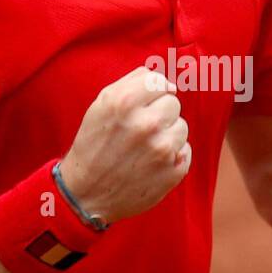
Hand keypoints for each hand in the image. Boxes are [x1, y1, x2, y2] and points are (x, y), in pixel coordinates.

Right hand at [59, 66, 191, 224]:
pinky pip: (185, 151)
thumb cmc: (93, 146)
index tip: (144, 104)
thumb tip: (162, 78)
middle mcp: (145, 124)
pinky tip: (152, 164)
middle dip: (159, 113)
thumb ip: (131, 83)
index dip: (152, 93)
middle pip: (174, 103)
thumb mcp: (101, 106)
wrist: (85, 194)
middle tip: (140, 130)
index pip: (159, 81)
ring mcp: (162, 150)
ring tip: (145, 148)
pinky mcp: (173, 172)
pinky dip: (173, 157)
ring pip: (182, 127)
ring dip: (167, 135)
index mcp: (124, 102)